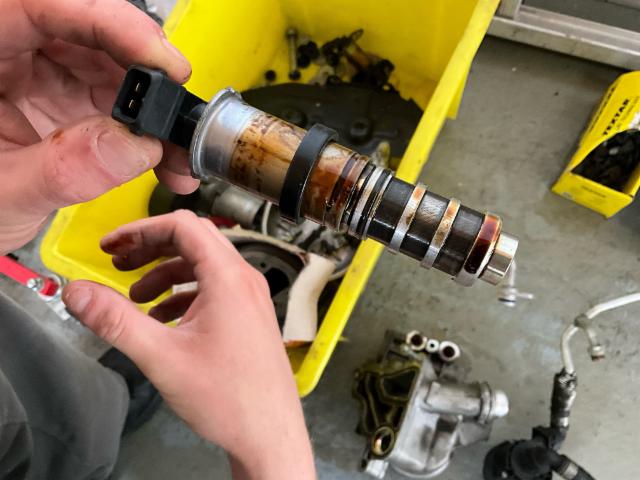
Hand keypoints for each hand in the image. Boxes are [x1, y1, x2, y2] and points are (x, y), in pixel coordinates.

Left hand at [0, 0, 197, 253]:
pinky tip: (167, 155)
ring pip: (113, 64)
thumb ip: (64, 170)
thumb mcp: (5, 195)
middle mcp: (12, 55)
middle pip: (90, 33)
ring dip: (156, 107)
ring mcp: (42, 75)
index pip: (42, 8)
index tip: (157, 59)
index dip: (107, 22)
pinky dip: (150, 128)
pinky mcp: (68, 99)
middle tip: (178, 109)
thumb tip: (135, 145)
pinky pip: (119, 98)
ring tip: (180, 149)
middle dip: (146, 71)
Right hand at [62, 211, 316, 479]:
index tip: (111, 245)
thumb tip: (77, 292)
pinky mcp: (250, 316)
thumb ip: (116, 320)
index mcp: (228, 278)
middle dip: (151, 248)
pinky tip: (162, 318)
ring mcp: (251, 298)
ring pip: (203, 266)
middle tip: (117, 263)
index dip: (141, 229)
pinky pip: (214, 289)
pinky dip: (184, 293)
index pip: (183, 226)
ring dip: (166, 273)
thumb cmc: (226, 398)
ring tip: (135, 296)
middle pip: (194, 241)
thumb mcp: (161, 357)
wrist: (270, 434)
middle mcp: (244, 280)